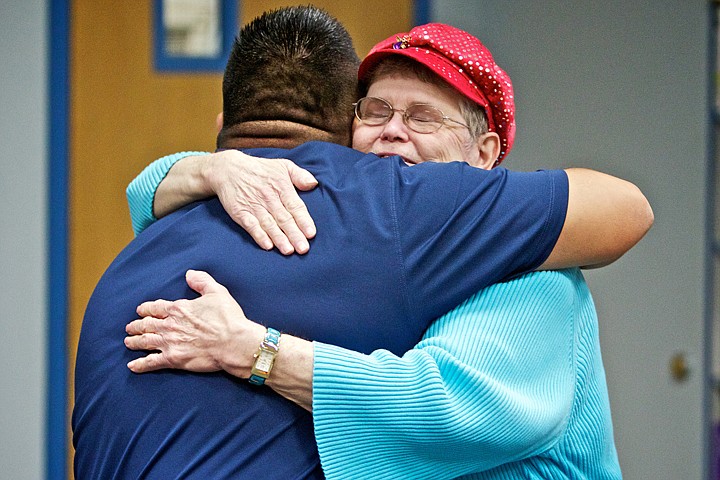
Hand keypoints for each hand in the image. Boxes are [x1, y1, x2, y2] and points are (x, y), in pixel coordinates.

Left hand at [124, 269, 264, 374]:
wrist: (233, 343)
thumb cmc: (228, 318)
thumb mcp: (217, 292)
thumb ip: (202, 281)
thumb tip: (189, 274)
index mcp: (178, 309)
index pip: (155, 307)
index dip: (145, 309)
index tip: (140, 310)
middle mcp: (170, 325)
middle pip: (146, 325)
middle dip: (136, 326)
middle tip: (130, 327)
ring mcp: (169, 343)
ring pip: (145, 342)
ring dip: (134, 342)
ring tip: (128, 342)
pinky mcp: (173, 359)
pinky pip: (151, 362)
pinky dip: (140, 364)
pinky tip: (132, 366)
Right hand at [204, 151, 317, 254]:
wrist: (228, 169)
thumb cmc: (260, 169)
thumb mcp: (283, 165)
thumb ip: (300, 175)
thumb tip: (314, 184)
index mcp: (282, 187)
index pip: (295, 206)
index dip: (303, 221)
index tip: (311, 233)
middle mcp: (269, 198)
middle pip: (284, 219)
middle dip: (294, 235)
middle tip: (303, 249)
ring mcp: (254, 206)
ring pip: (269, 225)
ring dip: (279, 239)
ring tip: (288, 250)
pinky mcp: (240, 212)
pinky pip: (251, 225)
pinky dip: (259, 235)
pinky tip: (267, 245)